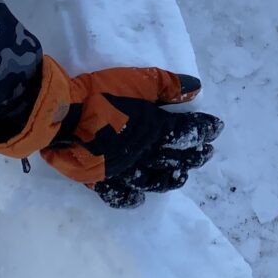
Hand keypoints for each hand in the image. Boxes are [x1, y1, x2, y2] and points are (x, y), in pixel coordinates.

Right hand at [0, 57, 222, 207]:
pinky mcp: (104, 180)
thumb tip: (197, 89)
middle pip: (178, 157)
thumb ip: (167, 85)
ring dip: (173, 178)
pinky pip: (122, 195)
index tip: (217, 128)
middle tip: (207, 152)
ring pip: (156, 180)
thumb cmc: (99, 94)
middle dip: (196, 154)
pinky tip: (140, 196)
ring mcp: (126, 170)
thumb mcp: (136, 80)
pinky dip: (133, 197)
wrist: (61, 117)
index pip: (189, 130)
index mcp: (156, 128)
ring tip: (183, 175)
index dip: (205, 128)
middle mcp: (146, 154)